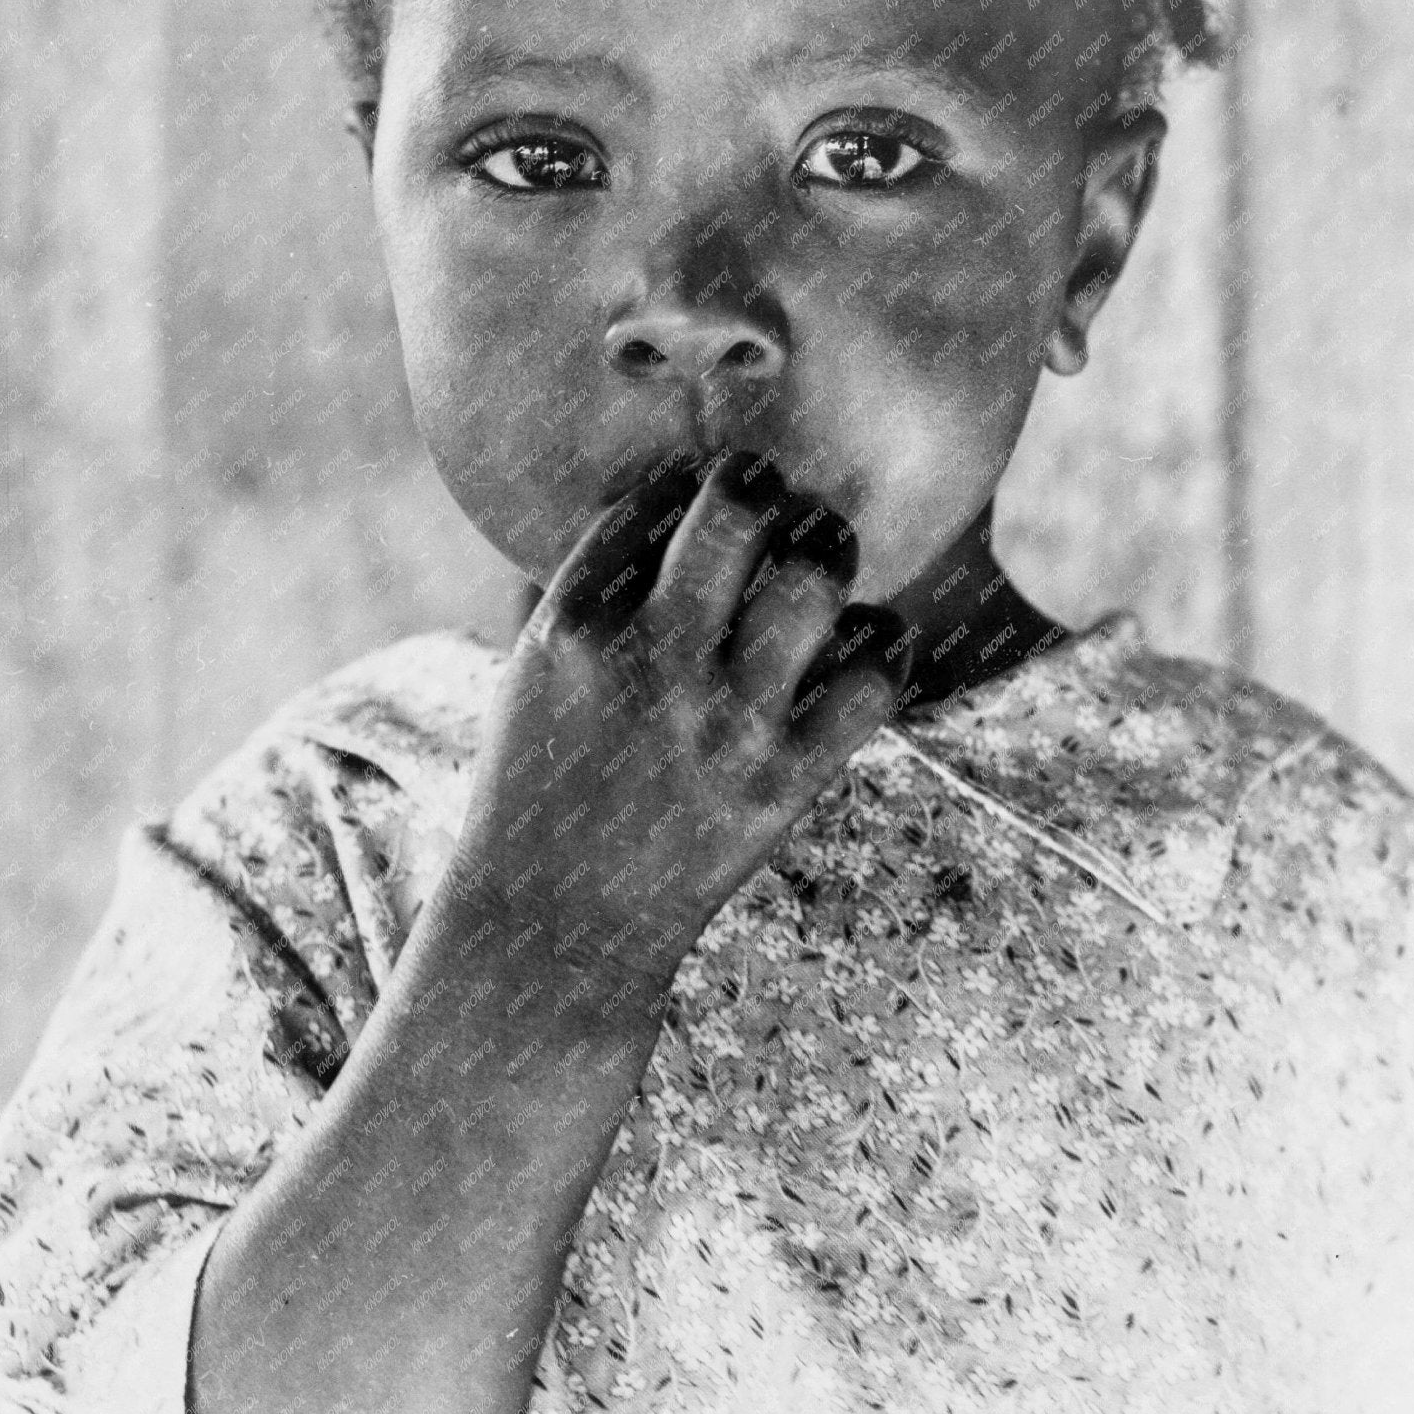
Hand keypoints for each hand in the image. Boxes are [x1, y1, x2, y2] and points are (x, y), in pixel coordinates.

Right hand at [451, 450, 910, 993]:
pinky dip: (885, 644)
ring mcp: (723, 720)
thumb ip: (580, 583)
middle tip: (773, 502)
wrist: (557, 926)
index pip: (655, 499)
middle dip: (767, 486)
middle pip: (741, 509)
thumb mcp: (529, 671)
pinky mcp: (783, 780)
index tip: (698, 503)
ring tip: (821, 560)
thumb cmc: (544, 784)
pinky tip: (868, 642)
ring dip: (829, 550)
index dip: (687, 487)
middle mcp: (653, 658)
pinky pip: (872, 678)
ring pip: (815, 578)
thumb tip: (653, 501)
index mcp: (576, 624)